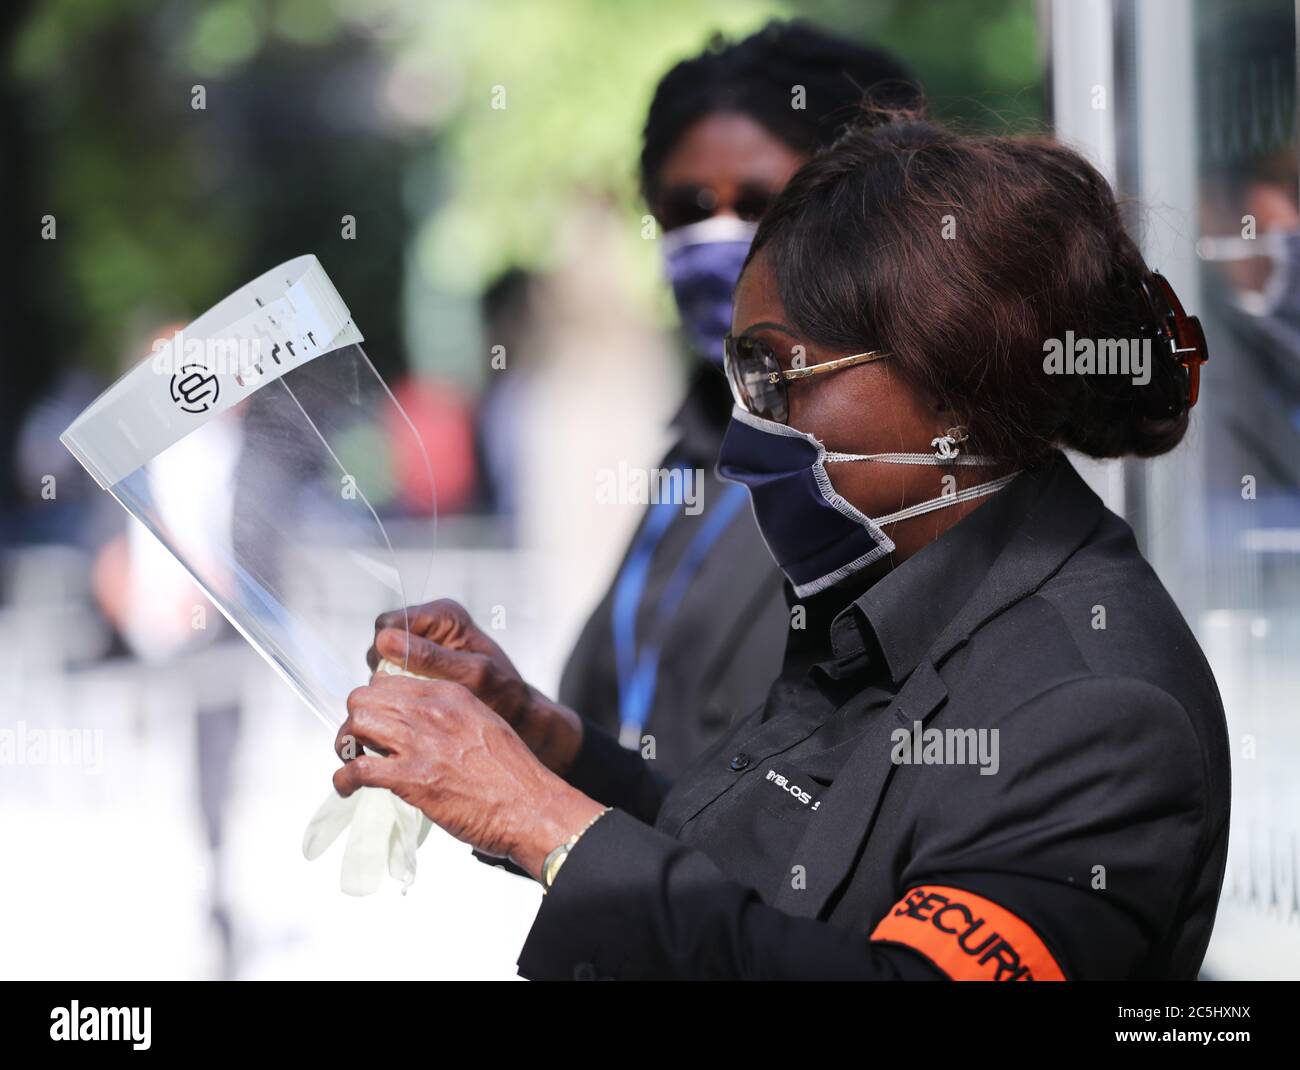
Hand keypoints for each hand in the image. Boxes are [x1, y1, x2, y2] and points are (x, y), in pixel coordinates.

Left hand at [333, 674, 604, 877]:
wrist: (531, 806)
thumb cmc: (513, 774)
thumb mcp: (484, 724)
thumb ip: (451, 717)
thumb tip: (421, 726)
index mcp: (451, 694)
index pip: (389, 680)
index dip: (375, 701)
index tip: (376, 720)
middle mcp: (431, 710)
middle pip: (364, 697)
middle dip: (356, 719)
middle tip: (360, 741)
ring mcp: (419, 743)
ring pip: (355, 724)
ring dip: (346, 744)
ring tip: (353, 760)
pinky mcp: (411, 778)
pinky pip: (357, 769)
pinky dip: (343, 778)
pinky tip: (347, 787)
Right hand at [367, 599, 582, 774]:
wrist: (520, 716)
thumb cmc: (506, 695)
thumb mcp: (473, 676)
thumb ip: (431, 658)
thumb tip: (386, 640)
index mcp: (444, 614)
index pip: (388, 624)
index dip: (386, 652)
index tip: (402, 680)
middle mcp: (430, 625)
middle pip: (380, 643)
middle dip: (387, 671)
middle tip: (411, 697)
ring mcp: (423, 647)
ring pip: (382, 663)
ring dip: (391, 685)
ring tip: (417, 705)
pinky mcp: (420, 669)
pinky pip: (391, 678)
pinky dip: (398, 694)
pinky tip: (415, 709)